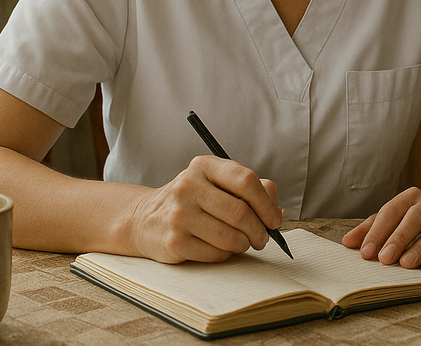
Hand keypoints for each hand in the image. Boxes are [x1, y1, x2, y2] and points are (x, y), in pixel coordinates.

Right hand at [129, 155, 281, 263]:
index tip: (274, 219)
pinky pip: (216, 254)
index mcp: (204, 166)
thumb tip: (276, 211)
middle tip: (262, 237)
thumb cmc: (193, 200)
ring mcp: (179, 215)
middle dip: (259, 230)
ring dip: (244, 244)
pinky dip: (226, 254)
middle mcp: (188, 186)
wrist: (144, 218)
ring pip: (230, 237)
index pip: (246, 180)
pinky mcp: (174, 242)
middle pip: (241, 212)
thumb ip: (251, 189)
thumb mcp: (218, 183)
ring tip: (243, 242)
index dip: (266, 203)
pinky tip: (221, 248)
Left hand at [341, 186, 420, 270]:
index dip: (378, 231)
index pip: (392, 211)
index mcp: (410, 197)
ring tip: (407, 264)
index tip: (365, 252)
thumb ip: (371, 227)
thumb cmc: (417, 214)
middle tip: (384, 259)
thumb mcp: (395, 214)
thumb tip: (348, 242)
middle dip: (399, 237)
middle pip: (416, 216)